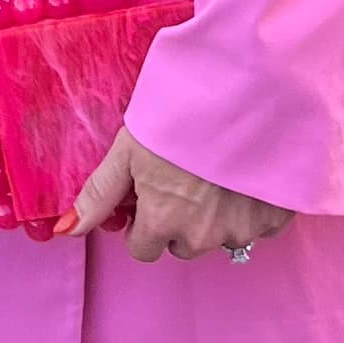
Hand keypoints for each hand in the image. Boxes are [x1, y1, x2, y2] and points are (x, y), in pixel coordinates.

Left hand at [68, 129, 291, 264]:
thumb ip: (100, 194)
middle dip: (182, 220)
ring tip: (221, 172)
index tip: (153, 194)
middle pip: (183, 245)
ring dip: (219, 216)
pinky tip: (248, 175)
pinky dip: (253, 209)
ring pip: (222, 237)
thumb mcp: (129, 149)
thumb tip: (67, 230)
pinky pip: (260, 228)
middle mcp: (203, 236)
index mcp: (163, 221)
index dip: (145, 221)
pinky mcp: (276, 219)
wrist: (249, 93)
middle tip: (189, 177)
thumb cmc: (183, 114)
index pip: (144, 249)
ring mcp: (243, 230)